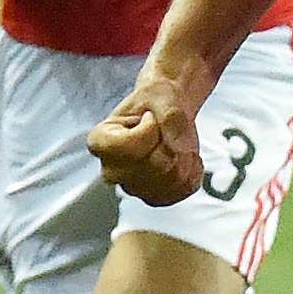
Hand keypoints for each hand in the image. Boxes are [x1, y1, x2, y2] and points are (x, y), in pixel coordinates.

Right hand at [89, 70, 203, 205]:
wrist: (166, 111)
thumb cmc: (156, 101)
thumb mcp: (162, 96)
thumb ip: (170, 117)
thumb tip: (178, 147)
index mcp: (100, 141)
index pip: (129, 146)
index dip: (149, 130)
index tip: (148, 117)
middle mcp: (111, 169)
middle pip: (154, 167)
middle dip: (171, 144)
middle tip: (165, 129)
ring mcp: (133, 187)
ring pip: (172, 181)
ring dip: (184, 156)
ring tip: (174, 140)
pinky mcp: (155, 197)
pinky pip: (183, 189)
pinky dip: (192, 170)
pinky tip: (182, 156)